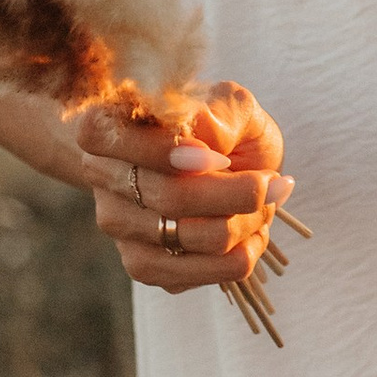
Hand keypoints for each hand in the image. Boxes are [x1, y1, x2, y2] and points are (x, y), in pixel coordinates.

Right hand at [69, 78, 291, 295]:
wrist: (229, 161)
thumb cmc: (224, 124)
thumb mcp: (231, 102)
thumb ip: (220, 114)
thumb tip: (207, 147)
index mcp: (107, 126)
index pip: (107, 136)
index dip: (165, 149)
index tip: (222, 158)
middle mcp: (102, 178)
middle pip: (170, 197)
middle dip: (238, 193)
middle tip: (274, 182)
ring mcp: (120, 226)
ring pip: (192, 238)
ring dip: (247, 224)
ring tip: (269, 204)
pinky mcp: (143, 265)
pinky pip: (198, 273)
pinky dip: (241, 255)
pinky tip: (254, 232)